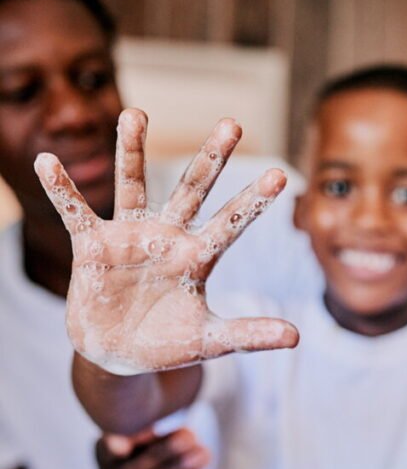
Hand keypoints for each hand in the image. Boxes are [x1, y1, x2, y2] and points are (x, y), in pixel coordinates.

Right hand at [34, 109, 297, 373]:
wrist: (119, 354)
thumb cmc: (168, 342)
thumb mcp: (210, 340)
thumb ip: (250, 334)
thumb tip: (297, 337)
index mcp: (199, 256)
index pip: (232, 222)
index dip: (254, 200)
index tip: (280, 173)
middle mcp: (169, 237)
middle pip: (193, 190)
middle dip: (212, 158)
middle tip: (232, 124)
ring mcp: (131, 237)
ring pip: (134, 187)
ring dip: (133, 152)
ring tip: (135, 114)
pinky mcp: (93, 246)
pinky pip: (76, 213)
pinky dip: (62, 191)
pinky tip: (48, 162)